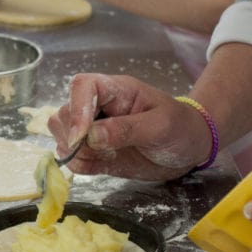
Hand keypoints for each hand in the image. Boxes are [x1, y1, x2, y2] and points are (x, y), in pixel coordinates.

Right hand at [49, 73, 211, 179]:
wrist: (190, 148)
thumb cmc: (182, 128)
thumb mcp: (161, 126)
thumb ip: (126, 129)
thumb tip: (91, 136)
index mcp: (115, 91)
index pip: (82, 86)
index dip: (76, 109)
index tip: (81, 137)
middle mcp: (98, 107)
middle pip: (63, 113)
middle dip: (74, 136)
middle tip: (102, 150)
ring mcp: (93, 130)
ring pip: (61, 136)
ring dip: (76, 152)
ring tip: (107, 156)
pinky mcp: (94, 152)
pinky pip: (71, 158)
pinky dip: (79, 165)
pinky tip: (103, 164)